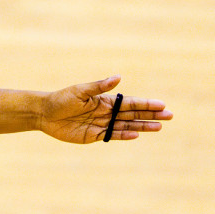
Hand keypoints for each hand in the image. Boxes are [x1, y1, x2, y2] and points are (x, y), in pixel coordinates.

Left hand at [39, 76, 171, 143]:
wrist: (44, 114)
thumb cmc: (61, 99)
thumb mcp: (80, 91)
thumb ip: (99, 87)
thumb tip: (118, 77)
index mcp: (105, 100)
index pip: (130, 102)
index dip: (147, 104)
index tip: (162, 105)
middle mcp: (107, 113)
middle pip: (133, 114)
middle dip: (151, 115)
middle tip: (170, 116)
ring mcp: (101, 125)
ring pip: (126, 126)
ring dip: (143, 126)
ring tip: (159, 127)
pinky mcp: (93, 136)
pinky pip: (112, 136)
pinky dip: (124, 135)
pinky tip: (137, 134)